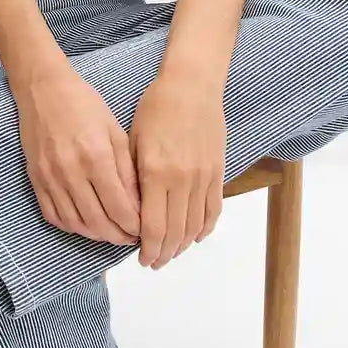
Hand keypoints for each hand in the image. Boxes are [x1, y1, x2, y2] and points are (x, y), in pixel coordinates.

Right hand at [11, 62, 142, 245]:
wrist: (43, 90)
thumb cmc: (84, 105)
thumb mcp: (115, 132)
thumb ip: (127, 170)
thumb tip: (140, 204)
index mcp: (96, 157)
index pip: (120, 208)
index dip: (134, 226)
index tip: (145, 230)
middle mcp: (71, 172)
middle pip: (99, 222)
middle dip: (118, 236)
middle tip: (131, 237)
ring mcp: (50, 178)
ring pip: (76, 224)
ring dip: (97, 235)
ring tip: (112, 233)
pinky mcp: (36, 179)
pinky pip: (54, 215)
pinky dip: (72, 226)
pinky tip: (86, 223)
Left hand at [129, 75, 226, 268]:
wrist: (191, 85)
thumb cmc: (156, 108)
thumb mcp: (132, 141)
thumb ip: (132, 179)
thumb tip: (129, 213)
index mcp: (156, 173)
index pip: (153, 227)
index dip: (147, 248)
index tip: (140, 258)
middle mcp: (182, 180)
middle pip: (175, 233)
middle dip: (163, 253)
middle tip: (153, 262)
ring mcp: (203, 177)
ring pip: (195, 225)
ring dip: (182, 245)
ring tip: (170, 254)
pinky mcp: (217, 171)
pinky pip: (213, 209)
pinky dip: (204, 228)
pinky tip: (194, 236)